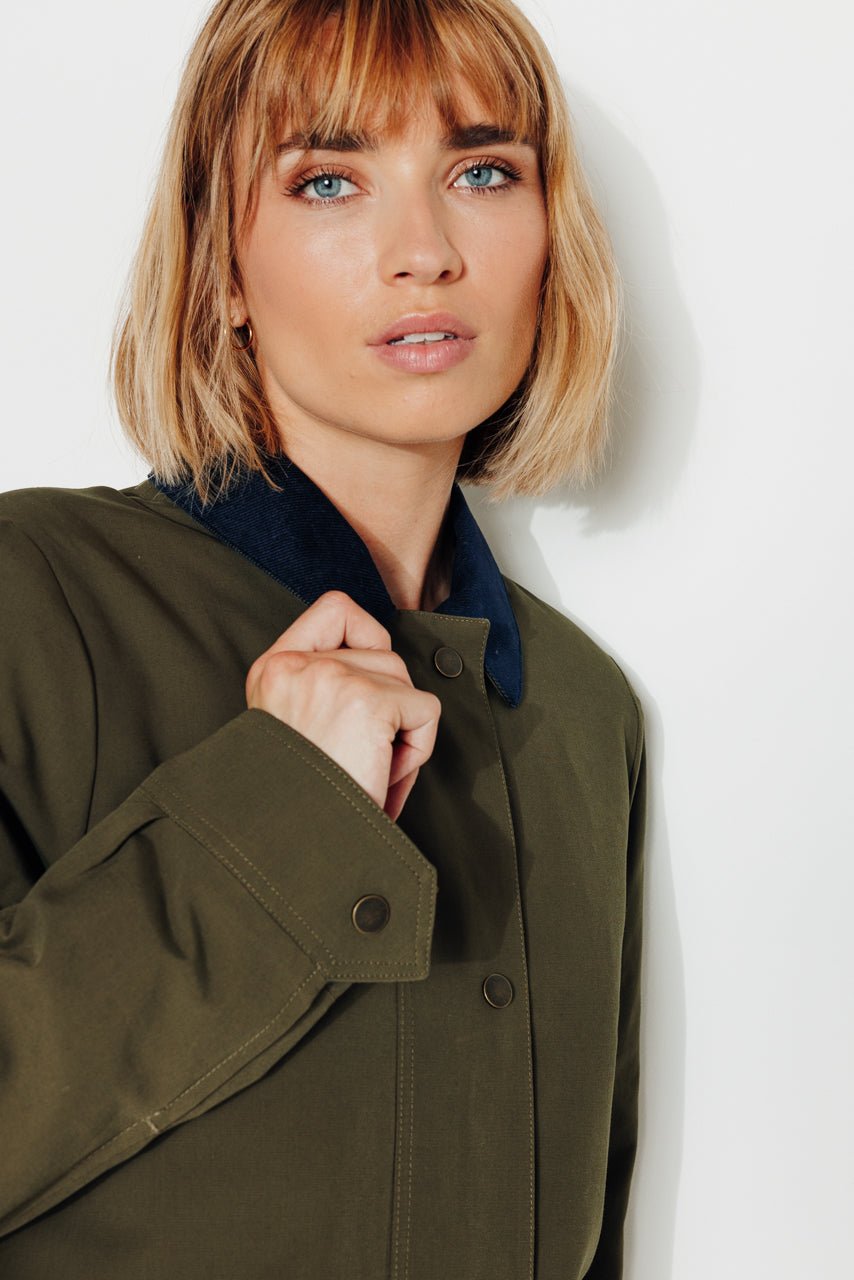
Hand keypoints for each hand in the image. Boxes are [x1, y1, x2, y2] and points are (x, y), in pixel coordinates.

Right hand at [245, 590, 441, 821]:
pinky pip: (425, 711)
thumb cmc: (298, 803)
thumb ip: (325, 691)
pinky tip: (382, 776)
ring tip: (369, 771)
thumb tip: (385, 671)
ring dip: (402, 732)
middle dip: (389, 708)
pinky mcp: (368, 701)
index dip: (367, 636)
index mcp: (274, 670)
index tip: (370, 682)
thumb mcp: (292, 729)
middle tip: (364, 758)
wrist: (290, 847)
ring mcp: (333, 677)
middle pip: (384, 654)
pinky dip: (418, 749)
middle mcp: (298, 665)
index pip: (335, 609)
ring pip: (405, 682)